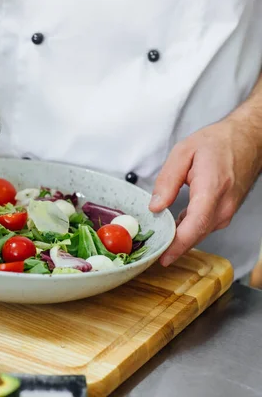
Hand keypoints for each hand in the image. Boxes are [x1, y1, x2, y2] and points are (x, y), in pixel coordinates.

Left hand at [149, 118, 261, 266]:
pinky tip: (172, 230)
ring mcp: (226, 211)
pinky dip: (187, 232)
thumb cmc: (218, 143)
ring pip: (199, 233)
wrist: (248, 139)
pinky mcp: (225, 212)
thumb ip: (167, 180)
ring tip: (156, 241)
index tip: (163, 258)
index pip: (195, 225)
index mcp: (212, 189)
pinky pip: (203, 227)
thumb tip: (156, 206)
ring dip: (179, 240)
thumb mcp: (184, 152)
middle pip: (195, 235)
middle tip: (149, 252)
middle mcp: (222, 205)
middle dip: (172, 248)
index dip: (178, 245)